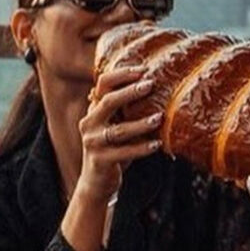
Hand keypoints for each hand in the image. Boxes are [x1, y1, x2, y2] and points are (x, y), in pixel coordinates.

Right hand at [76, 66, 161, 203]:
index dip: (121, 75)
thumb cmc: (114, 148)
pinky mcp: (100, 160)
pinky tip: (157, 144)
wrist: (97, 181)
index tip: (143, 69)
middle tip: (151, 84)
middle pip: (108, 102)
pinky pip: (124, 152)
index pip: (102, 85)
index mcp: (94, 110)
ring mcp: (93, 142)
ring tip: (159, 118)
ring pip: (119, 130)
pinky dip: (142, 148)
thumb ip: (126, 109)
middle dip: (130, 92)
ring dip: (141, 123)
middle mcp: (89, 123)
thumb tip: (153, 84)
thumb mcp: (117, 125)